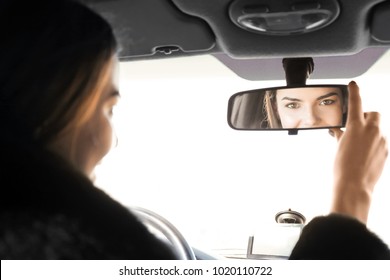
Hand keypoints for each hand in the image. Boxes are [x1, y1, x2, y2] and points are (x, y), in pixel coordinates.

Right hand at [329, 81, 387, 223]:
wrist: (354, 186)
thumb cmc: (342, 168)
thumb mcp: (338, 148)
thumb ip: (340, 136)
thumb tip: (339, 132)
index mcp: (357, 127)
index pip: (357, 103)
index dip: (354, 91)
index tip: (353, 85)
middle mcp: (372, 130)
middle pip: (374, 114)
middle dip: (366, 117)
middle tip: (356, 127)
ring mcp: (382, 141)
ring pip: (378, 129)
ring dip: (369, 132)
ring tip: (357, 147)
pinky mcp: (386, 151)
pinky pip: (381, 141)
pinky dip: (373, 144)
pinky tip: (363, 156)